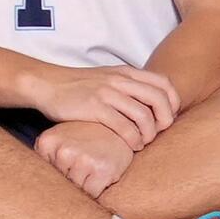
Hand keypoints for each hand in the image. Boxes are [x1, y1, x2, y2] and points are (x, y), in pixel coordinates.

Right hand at [23, 64, 176, 152]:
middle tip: (157, 134)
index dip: (172, 104)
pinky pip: (124, 127)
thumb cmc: (79, 87)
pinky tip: (131, 145)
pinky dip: (133, 140)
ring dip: (148, 135)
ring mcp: (106, 93)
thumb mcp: (107, 79)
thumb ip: (129, 88)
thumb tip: (155, 107)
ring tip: (142, 143)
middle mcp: (119, 80)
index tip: (166, 118)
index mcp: (125, 72)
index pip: (164, 84)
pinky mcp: (94, 108)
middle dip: (165, 121)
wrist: (46, 85)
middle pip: (159, 100)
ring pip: (144, 116)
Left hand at [34, 120, 135, 200]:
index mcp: (48, 141)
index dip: (57, 171)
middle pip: (60, 181)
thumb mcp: (60, 136)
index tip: (67, 163)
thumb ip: (45, 154)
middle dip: (70, 178)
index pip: (44, 171)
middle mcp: (64, 151)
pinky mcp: (102, 170)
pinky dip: (96, 190)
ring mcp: (83, 160)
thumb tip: (40, 184)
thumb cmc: (86, 135)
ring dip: (84, 184)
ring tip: (92, 167)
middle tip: (83, 164)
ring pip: (76, 189)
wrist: (119, 128)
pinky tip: (100, 174)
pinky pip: (92, 194)